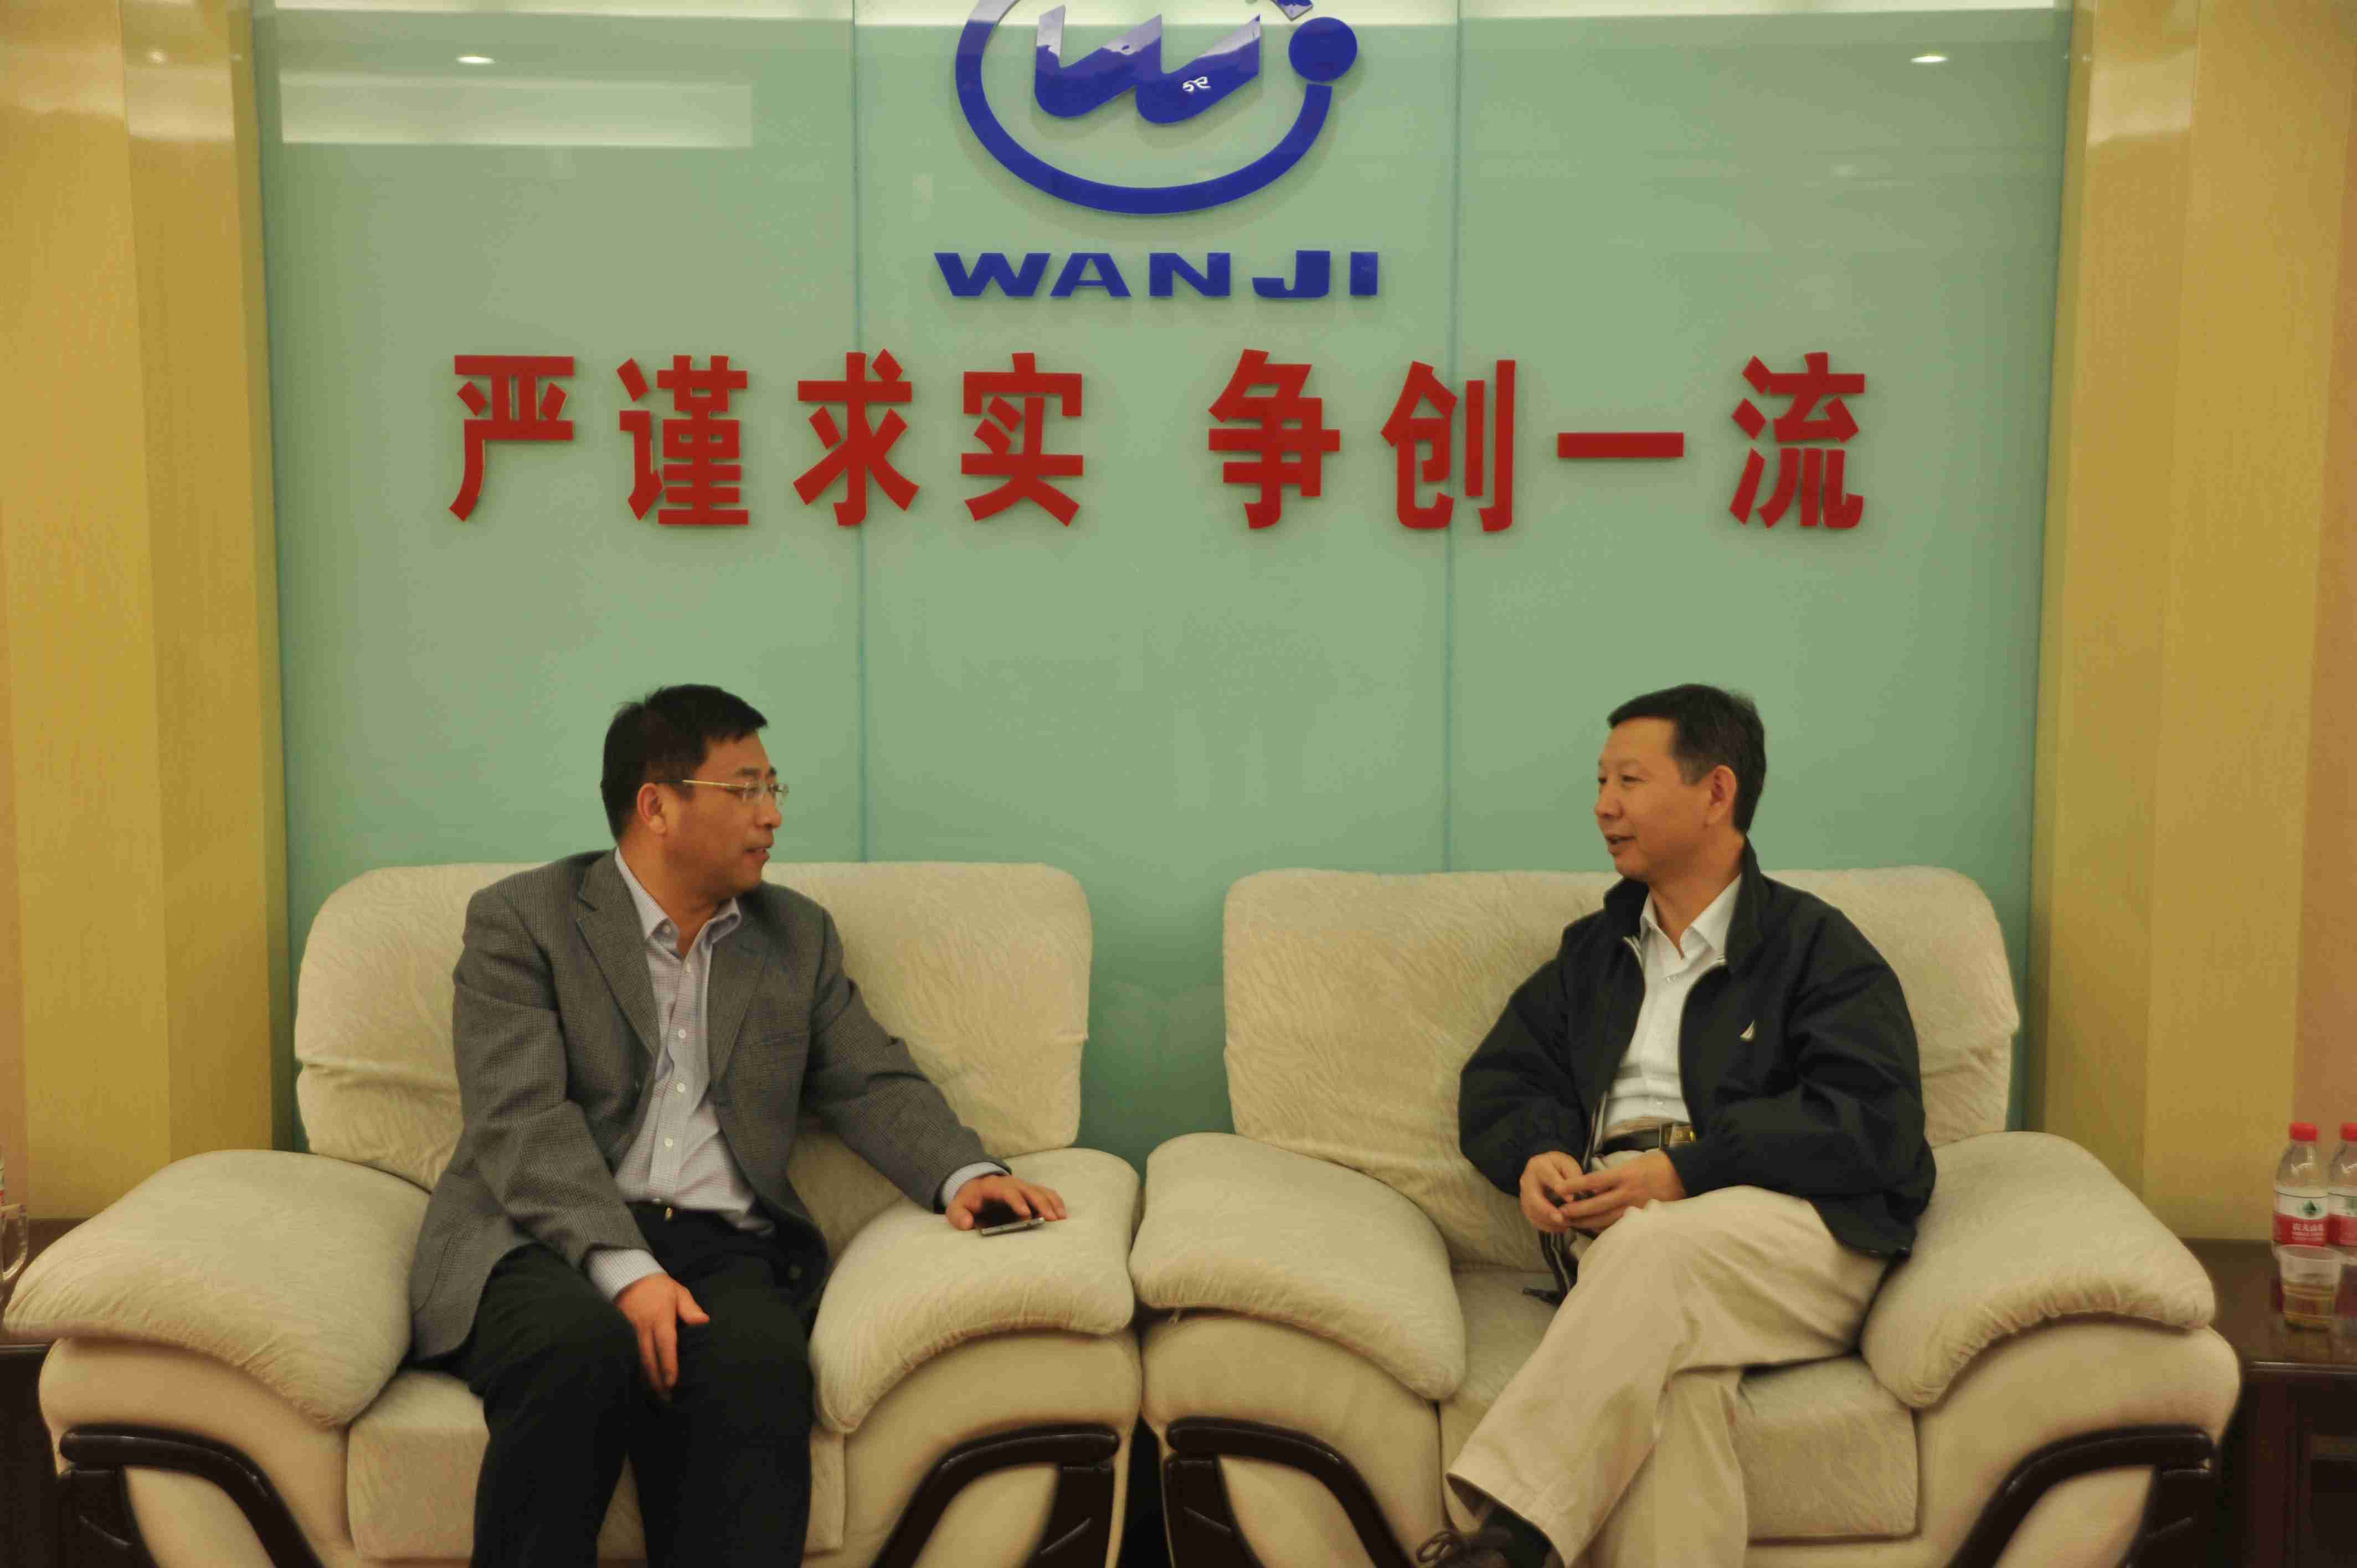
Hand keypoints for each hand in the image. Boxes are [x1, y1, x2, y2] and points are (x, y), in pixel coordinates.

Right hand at [616, 1273, 708, 1399]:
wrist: (628, 1278)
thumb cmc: (659, 1287)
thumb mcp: (678, 1292)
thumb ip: (690, 1309)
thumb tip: (703, 1322)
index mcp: (660, 1317)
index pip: (665, 1344)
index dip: (668, 1364)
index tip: (672, 1382)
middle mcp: (643, 1327)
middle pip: (649, 1358)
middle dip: (657, 1380)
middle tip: (666, 1398)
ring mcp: (629, 1332)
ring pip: (638, 1360)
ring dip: (647, 1379)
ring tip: (657, 1395)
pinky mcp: (621, 1334)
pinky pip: (630, 1355)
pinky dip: (637, 1370)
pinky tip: (643, 1382)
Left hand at [947, 1172, 1067, 1229]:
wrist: (975, 1188)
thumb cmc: (968, 1201)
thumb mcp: (957, 1208)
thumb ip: (958, 1215)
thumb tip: (967, 1223)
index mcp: (993, 1186)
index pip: (1007, 1191)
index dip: (1017, 1201)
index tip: (1026, 1214)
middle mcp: (1011, 1184)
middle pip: (1029, 1190)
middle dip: (1040, 1203)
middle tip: (1050, 1218)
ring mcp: (1022, 1187)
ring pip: (1040, 1191)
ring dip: (1051, 1203)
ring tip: (1061, 1218)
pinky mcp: (1030, 1192)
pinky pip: (1046, 1193)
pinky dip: (1055, 1201)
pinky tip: (1062, 1213)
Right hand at [1518, 1151, 1584, 1233]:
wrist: (1546, 1168)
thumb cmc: (1560, 1167)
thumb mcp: (1569, 1165)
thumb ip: (1573, 1176)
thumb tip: (1576, 1196)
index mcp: (1539, 1166)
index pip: (1549, 1177)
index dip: (1560, 1189)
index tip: (1571, 1199)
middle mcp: (1527, 1181)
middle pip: (1533, 1199)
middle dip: (1548, 1211)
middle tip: (1562, 1220)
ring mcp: (1523, 1195)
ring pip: (1532, 1212)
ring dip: (1549, 1222)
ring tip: (1566, 1225)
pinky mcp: (1526, 1206)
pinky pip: (1533, 1220)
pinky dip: (1546, 1226)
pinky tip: (1560, 1228)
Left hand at [1558, 1150, 1686, 1232]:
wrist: (1685, 1174)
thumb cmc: (1657, 1164)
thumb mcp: (1633, 1163)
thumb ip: (1613, 1176)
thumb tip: (1593, 1189)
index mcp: (1625, 1174)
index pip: (1594, 1181)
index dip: (1575, 1186)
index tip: (1559, 1188)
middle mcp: (1629, 1192)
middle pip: (1597, 1205)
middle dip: (1577, 1211)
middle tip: (1559, 1214)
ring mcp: (1637, 1207)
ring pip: (1607, 1219)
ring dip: (1587, 1222)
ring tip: (1571, 1223)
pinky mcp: (1643, 1217)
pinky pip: (1620, 1225)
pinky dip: (1605, 1227)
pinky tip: (1593, 1229)